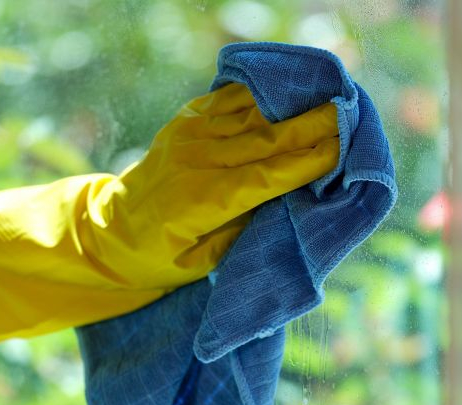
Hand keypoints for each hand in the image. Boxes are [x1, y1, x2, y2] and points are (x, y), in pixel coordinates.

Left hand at [0, 82, 339, 346]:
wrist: (112, 231)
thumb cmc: (165, 257)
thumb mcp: (207, 260)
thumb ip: (246, 228)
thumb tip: (291, 199)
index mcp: (203, 200)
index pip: (267, 175)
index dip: (308, 160)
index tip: (343, 148)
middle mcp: (197, 159)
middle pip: (266, 136)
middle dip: (311, 124)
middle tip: (349, 112)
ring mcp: (189, 133)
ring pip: (251, 111)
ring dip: (292, 103)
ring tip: (329, 94)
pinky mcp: (186, 120)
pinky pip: (230, 99)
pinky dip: (262, 93)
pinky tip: (289, 87)